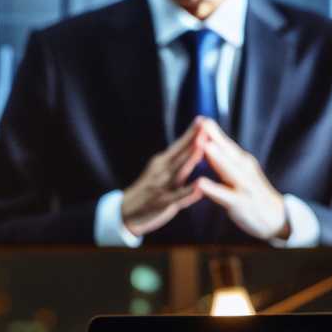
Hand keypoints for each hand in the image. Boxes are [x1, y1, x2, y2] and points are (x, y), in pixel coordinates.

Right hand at [119, 118, 206, 235]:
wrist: (125, 212)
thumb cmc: (148, 190)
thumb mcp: (159, 170)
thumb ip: (176, 159)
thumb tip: (192, 144)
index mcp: (161, 162)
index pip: (178, 145)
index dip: (190, 132)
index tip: (203, 119)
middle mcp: (161, 171)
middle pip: (179, 153)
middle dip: (193, 139)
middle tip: (205, 125)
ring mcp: (161, 186)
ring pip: (178, 171)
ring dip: (190, 158)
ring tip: (203, 146)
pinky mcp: (162, 203)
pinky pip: (177, 197)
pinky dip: (188, 192)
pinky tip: (200, 187)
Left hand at [191, 119, 290, 241]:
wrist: (275, 217)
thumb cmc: (251, 192)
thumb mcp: (241, 172)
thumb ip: (226, 158)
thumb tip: (208, 139)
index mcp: (242, 161)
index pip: (226, 143)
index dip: (214, 131)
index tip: (201, 118)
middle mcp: (244, 170)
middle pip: (228, 151)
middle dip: (214, 137)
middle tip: (202, 124)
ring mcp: (244, 186)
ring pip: (229, 169)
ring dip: (217, 157)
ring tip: (204, 146)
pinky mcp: (241, 203)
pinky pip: (225, 195)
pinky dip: (213, 189)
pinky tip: (200, 183)